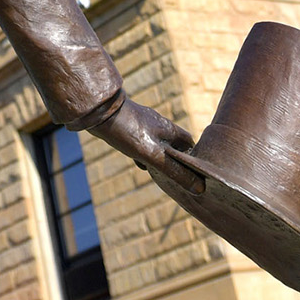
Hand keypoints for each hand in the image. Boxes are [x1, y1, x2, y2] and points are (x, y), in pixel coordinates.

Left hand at [87, 97, 202, 192]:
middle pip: (174, 143)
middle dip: (176, 160)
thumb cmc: (128, 131)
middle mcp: (159, 124)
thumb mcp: (154, 155)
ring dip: (159, 158)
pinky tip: (139, 162)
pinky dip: (144, 153)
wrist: (99, 112)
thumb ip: (174, 171)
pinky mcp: (130, 125)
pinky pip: (143, 142)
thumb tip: (199, 188)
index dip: (194, 158)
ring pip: (158, 143)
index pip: (190, 143)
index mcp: (169, 129)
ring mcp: (144, 124)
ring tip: (159, 173)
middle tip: (175, 177)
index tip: (195, 174)